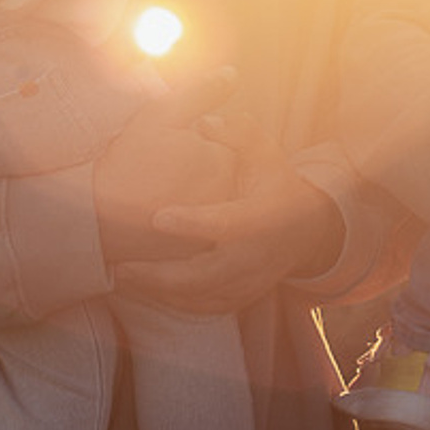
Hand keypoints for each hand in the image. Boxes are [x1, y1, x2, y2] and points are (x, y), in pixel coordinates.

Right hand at [94, 69, 239, 264]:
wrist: (94, 217)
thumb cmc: (126, 161)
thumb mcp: (162, 115)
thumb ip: (203, 93)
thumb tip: (233, 74)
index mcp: (223, 162)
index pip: (225, 142)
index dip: (197, 138)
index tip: (170, 147)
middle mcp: (225, 198)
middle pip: (221, 171)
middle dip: (200, 166)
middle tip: (161, 168)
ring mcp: (212, 227)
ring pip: (209, 198)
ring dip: (191, 191)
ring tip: (155, 189)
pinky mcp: (194, 250)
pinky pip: (195, 227)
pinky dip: (181, 218)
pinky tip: (154, 210)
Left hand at [115, 114, 345, 314]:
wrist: (307, 230)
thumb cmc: (276, 183)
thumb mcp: (266, 152)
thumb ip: (238, 132)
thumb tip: (205, 122)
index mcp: (263, 217)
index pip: (227, 224)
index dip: (194, 223)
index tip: (157, 218)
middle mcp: (257, 256)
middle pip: (206, 275)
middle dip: (161, 275)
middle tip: (121, 266)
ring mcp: (250, 282)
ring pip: (201, 297)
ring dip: (160, 292)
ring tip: (122, 278)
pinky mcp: (241, 298)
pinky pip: (204, 308)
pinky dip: (173, 302)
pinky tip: (144, 289)